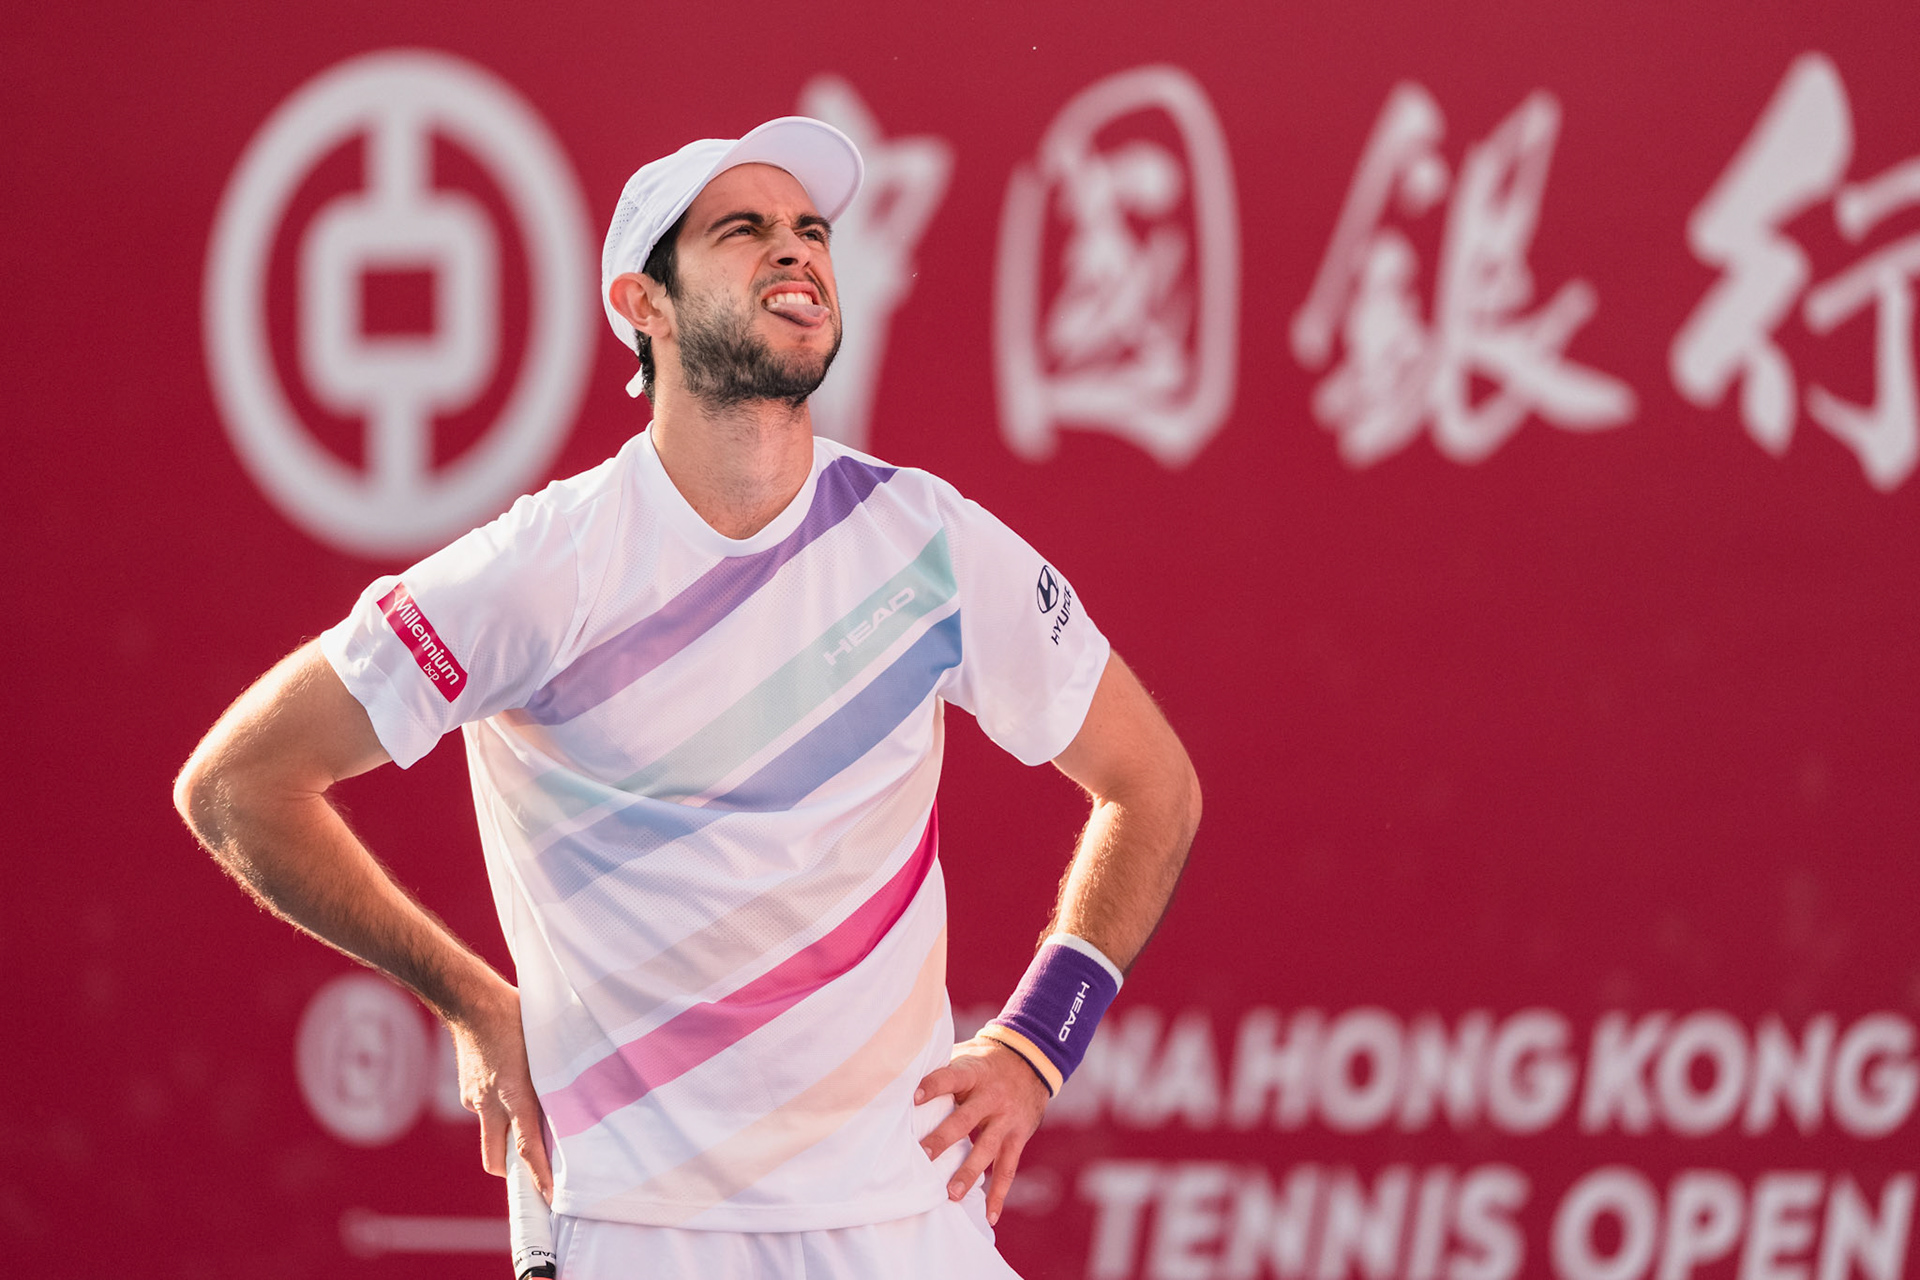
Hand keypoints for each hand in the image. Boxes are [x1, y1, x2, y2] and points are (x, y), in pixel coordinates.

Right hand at [450, 981, 552, 1202]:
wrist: (471, 1002)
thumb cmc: (517, 1016)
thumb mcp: (547, 1046)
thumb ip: (556, 1077)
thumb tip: (575, 1100)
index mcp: (515, 1093)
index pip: (526, 1146)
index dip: (538, 1175)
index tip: (550, 1198)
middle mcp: (491, 1103)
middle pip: (496, 1159)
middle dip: (513, 1173)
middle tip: (535, 1174)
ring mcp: (475, 1099)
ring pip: (491, 1134)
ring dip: (507, 1137)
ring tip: (528, 1120)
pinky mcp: (467, 1091)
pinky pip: (485, 1111)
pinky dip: (499, 1110)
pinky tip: (511, 1087)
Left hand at [914, 1036, 1049, 1225]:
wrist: (1031, 1059)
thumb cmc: (984, 1062)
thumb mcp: (966, 1056)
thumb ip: (941, 1070)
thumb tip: (899, 1081)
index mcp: (973, 1072)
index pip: (951, 1077)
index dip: (933, 1086)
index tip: (914, 1098)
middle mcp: (991, 1096)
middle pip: (965, 1119)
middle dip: (944, 1138)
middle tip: (923, 1155)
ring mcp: (1006, 1119)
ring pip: (987, 1149)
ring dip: (969, 1173)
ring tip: (951, 1195)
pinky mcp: (1018, 1137)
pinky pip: (1008, 1168)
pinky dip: (999, 1193)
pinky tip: (990, 1215)